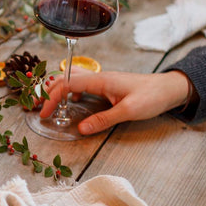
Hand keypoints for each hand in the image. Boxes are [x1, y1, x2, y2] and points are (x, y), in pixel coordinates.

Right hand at [39, 70, 191, 135]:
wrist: (169, 88)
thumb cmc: (152, 97)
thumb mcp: (128, 111)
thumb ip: (103, 119)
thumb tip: (80, 129)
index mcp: (101, 80)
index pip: (67, 85)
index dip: (51, 98)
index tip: (44, 114)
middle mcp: (98, 77)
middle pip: (64, 78)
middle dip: (47, 90)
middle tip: (35, 105)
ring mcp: (101, 80)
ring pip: (71, 79)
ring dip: (56, 89)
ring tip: (48, 103)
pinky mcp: (105, 85)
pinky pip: (80, 84)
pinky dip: (69, 91)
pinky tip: (71, 102)